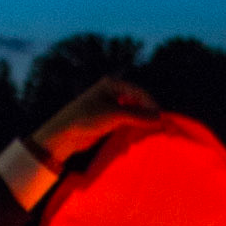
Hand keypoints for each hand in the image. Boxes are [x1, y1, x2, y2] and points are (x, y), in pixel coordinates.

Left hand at [26, 78, 159, 165]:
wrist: (64, 133)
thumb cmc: (88, 118)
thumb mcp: (115, 115)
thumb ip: (138, 115)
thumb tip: (159, 118)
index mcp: (112, 84)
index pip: (139, 92)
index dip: (151, 105)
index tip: (160, 119)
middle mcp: (112, 92)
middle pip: (136, 102)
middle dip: (145, 115)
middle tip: (156, 128)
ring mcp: (109, 106)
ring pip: (131, 114)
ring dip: (138, 124)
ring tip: (144, 135)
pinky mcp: (106, 120)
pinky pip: (124, 123)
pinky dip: (129, 130)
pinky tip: (131, 141)